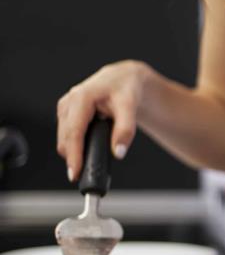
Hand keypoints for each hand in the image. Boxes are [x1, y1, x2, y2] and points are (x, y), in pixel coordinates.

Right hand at [56, 60, 149, 180]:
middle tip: (83, 175)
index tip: (75, 173)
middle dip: (72, 158)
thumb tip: (119, 152)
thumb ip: (125, 130)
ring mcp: (66, 107)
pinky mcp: (67, 112)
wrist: (124, 79)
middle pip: (65, 138)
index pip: (74, 132)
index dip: (73, 155)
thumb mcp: (130, 107)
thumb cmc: (126, 89)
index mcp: (81, 98)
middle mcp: (69, 102)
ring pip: (64, 138)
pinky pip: (66, 134)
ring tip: (85, 164)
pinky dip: (74, 145)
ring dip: (72, 152)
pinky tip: (84, 151)